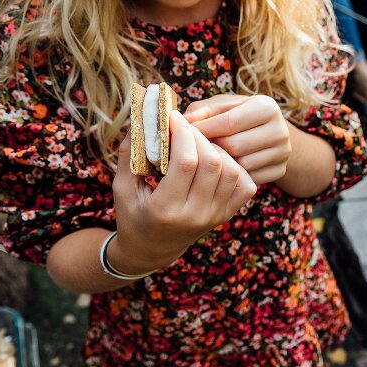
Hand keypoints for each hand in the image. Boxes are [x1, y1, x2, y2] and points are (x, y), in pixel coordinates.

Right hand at [111, 111, 256, 271]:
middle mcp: (195, 215)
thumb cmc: (134, 215)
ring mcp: (215, 216)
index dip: (182, 133)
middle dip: (199, 136)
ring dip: (217, 149)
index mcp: (166, 209)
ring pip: (232, 170)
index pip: (186, 163)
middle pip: (212, 163)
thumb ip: (128, 153)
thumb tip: (141, 116)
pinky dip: (236, 167)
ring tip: (198, 142)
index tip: (173, 117)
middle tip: (185, 126)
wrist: (152, 249)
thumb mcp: (121, 187)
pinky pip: (245, 185)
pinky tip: (216, 160)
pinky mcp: (226, 215)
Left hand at [184, 94, 292, 184]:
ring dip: (220, 165)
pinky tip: (223, 169)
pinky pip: (249, 179)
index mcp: (267, 107)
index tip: (184, 134)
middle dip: (211, 148)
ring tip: (207, 158)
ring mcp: (283, 153)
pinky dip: (233, 176)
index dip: (204, 129)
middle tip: (194, 149)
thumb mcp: (222, 106)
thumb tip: (185, 121)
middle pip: (235, 146)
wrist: (268, 133)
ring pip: (241, 166)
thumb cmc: (238, 116)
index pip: (230, 122)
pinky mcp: (280, 171)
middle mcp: (280, 130)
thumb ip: (202, 110)